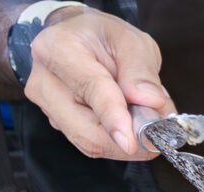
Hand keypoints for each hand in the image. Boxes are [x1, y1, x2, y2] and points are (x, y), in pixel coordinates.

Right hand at [25, 6, 176, 160]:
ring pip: (91, 142)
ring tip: (144, 117)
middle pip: (87, 131)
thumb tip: (150, 102)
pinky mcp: (59, 123)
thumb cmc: (100, 36)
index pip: (91, 89)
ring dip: (127, 140)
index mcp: (58, 49)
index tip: (132, 140)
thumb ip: (141, 71)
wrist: (77, 38)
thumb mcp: (131, 41)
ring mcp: (49, 106)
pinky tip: (129, 122)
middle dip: (129, 140)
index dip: (115, 118)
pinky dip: (117, 139)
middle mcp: (46, 82)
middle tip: (157, 131)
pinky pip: (92, 142)